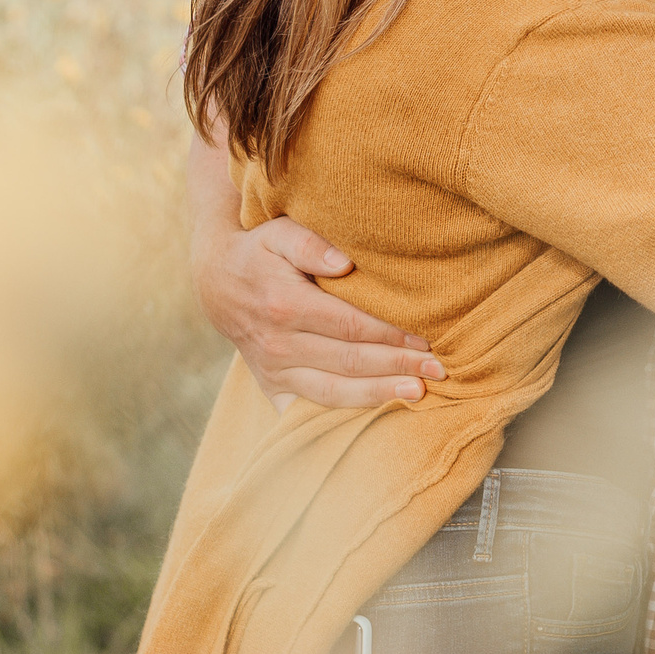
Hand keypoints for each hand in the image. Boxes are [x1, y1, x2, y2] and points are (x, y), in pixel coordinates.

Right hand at [192, 211, 445, 410]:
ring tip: (416, 395)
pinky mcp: (271, 386)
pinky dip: (339, 418)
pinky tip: (373, 419)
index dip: (390, 336)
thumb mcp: (278, 233)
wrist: (216, 282)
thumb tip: (344, 264)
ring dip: (377, 396)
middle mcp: (278, 344)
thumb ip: (310, 244)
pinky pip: (307, 409)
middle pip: (348, 362)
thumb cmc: (258, 252)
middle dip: (397, 367)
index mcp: (285, 305)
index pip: (350, 326)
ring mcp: (273, 370)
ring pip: (331, 392)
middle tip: (438, 371)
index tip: (425, 340)